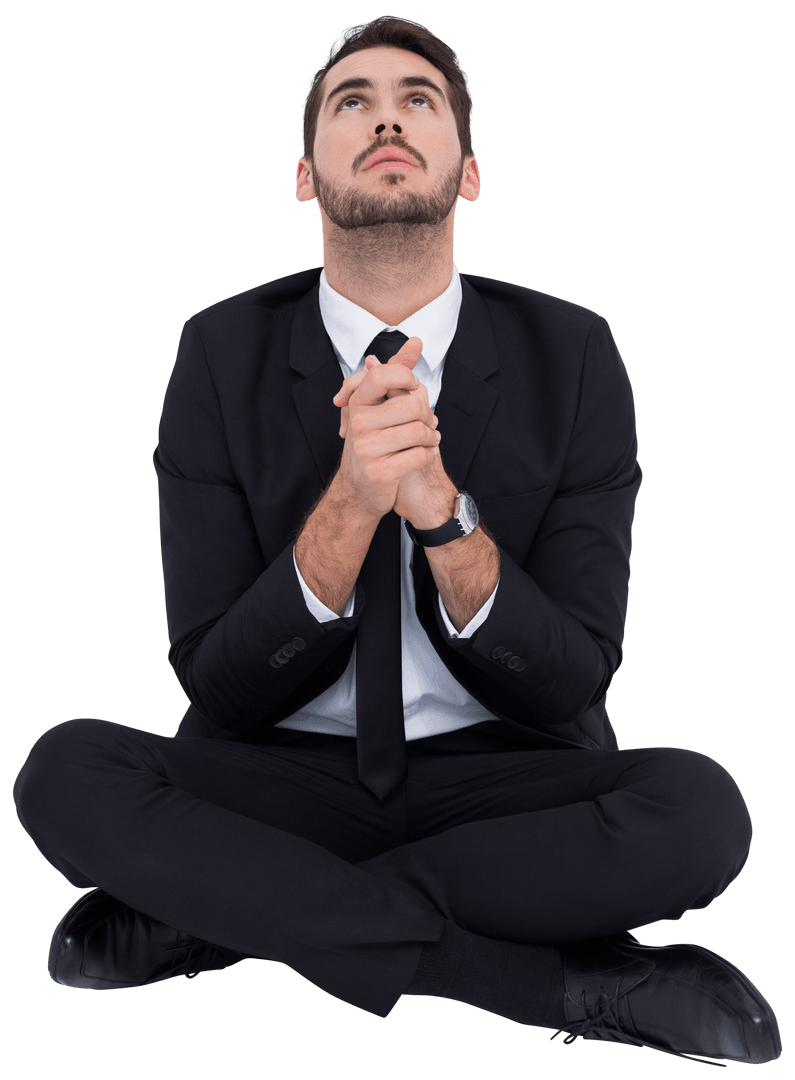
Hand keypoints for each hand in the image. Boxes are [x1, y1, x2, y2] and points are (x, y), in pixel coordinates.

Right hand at [331, 337, 440, 520]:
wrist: (361, 489)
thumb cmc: (376, 441)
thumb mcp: (381, 405)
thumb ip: (397, 372)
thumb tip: (416, 341)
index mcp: (358, 403)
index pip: (380, 375)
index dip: (405, 377)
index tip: (414, 388)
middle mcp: (358, 424)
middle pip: (412, 405)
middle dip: (428, 415)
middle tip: (430, 423)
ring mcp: (366, 450)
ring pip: (419, 432)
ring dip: (432, 437)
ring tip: (430, 440)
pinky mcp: (379, 473)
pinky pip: (419, 456)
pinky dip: (428, 456)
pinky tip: (423, 456)